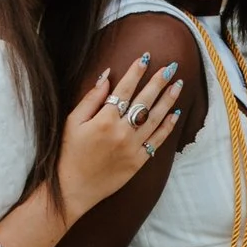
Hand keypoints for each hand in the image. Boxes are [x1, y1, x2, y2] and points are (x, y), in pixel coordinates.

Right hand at [57, 55, 180, 216]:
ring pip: (155, 118)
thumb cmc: (68, 154)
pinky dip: (167, 126)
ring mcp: (133, 147)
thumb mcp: (72, 122)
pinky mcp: (138, 162)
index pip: (125, 89)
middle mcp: (122, 132)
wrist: (73, 189)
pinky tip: (175, 113)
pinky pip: (157, 141)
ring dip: (168, 100)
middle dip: (159, 81)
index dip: (136, 72)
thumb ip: (91, 99)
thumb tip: (107, 77)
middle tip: (171, 66)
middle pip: (145, 101)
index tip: (145, 57)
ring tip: (178, 85)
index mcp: (104, 120)